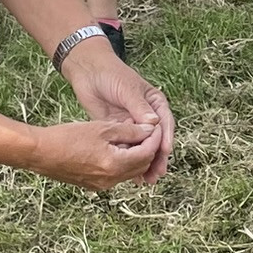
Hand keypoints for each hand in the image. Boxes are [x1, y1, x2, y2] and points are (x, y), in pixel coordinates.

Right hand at [33, 118, 164, 190]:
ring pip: (129, 171)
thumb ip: (129, 130)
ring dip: (135, 156)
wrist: (40, 153)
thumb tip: (149, 130)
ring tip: (130, 137)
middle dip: (147, 148)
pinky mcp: (93, 185)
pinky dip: (122, 162)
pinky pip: (116, 175)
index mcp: (115, 165)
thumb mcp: (102, 128)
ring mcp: (102, 185)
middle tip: (145, 131)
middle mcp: (111, 180)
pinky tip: (115, 147)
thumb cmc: (68, 137)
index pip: (147, 153)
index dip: (154, 138)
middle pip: (141, 165)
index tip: (154, 126)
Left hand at [67, 48, 175, 185]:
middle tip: (157, 174)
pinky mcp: (118, 131)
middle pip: (155, 140)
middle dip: (156, 158)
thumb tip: (155, 123)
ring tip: (145, 180)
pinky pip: (126, 148)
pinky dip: (128, 160)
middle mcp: (147, 116)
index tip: (164, 153)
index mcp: (156, 104)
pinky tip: (129, 174)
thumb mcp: (127, 89)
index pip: (165, 124)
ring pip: (141, 147)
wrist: (87, 72)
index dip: (165, 139)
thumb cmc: (111, 75)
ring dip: (143, 163)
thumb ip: (140, 107)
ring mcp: (133, 125)